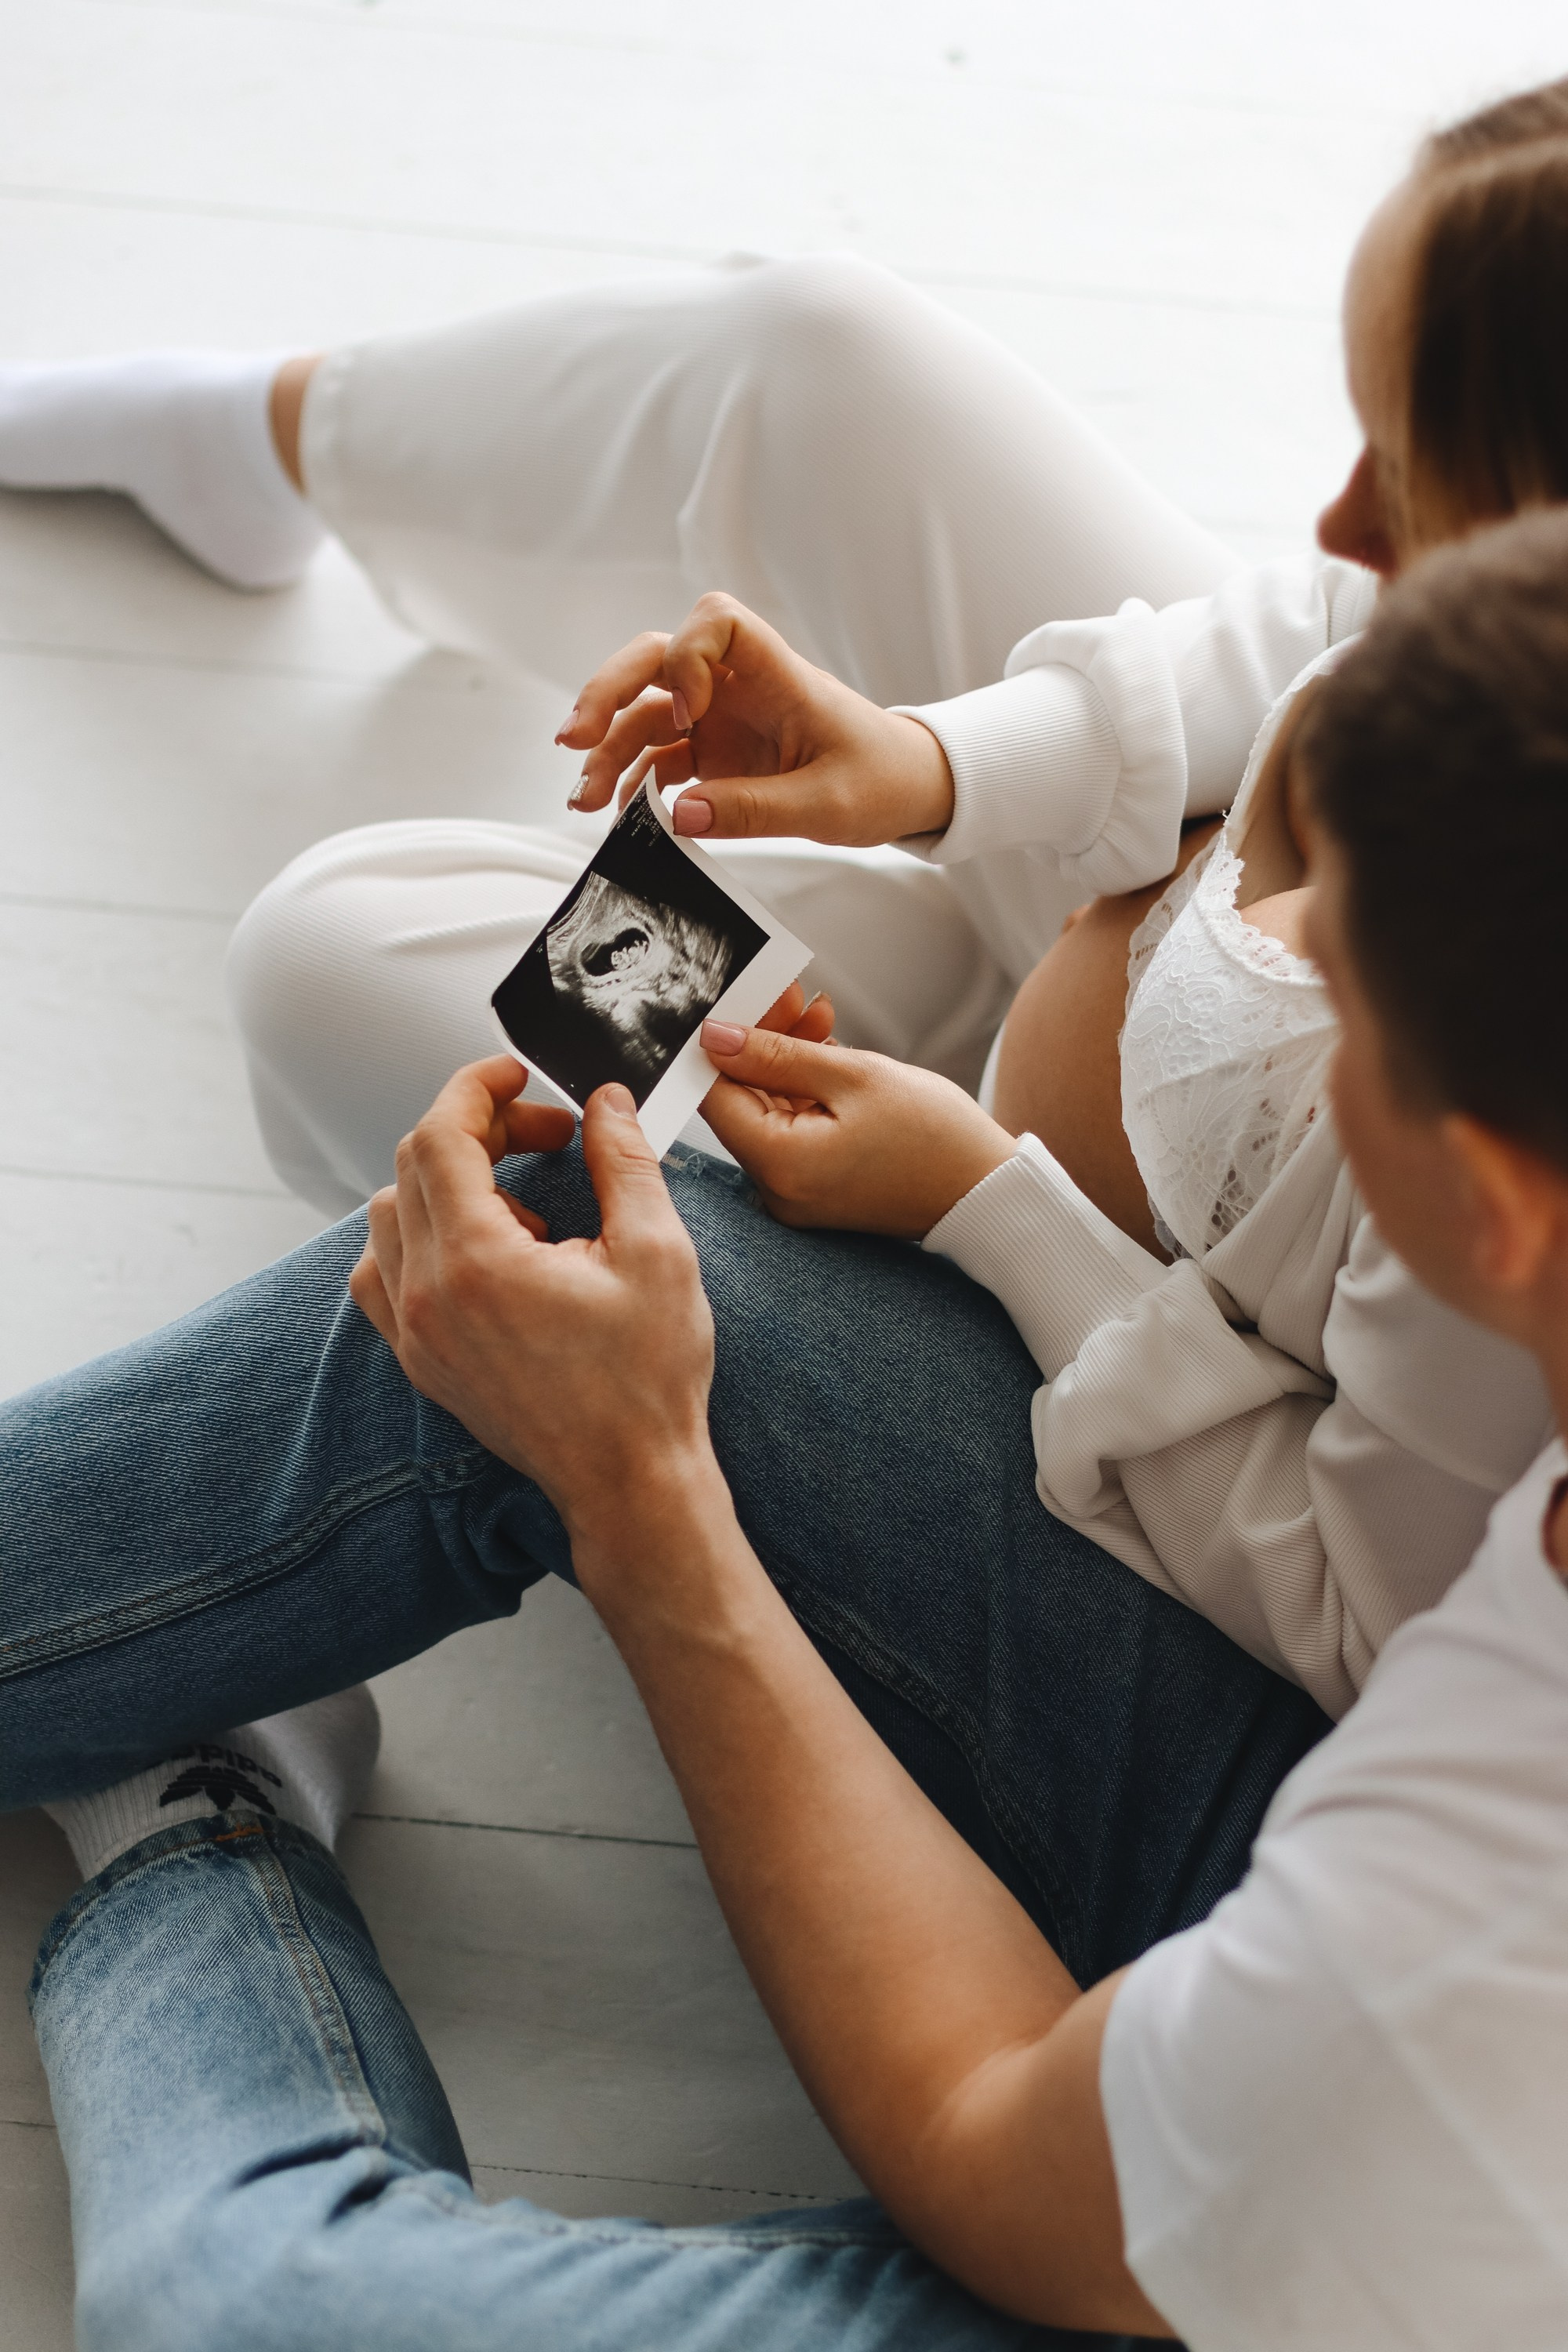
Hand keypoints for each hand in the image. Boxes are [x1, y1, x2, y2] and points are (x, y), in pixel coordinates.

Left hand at [348, 1057, 719, 1545]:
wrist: (629, 1481)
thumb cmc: (648, 1380)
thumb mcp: (658, 1252)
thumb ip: (625, 1161)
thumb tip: (605, 1102)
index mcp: (478, 1262)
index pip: (440, 1136)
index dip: (477, 1088)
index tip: (517, 1076)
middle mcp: (428, 1296)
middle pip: (414, 1166)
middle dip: (479, 1130)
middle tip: (548, 1136)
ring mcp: (416, 1333)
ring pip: (388, 1216)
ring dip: (446, 1183)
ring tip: (524, 1203)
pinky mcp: (421, 1360)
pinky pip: (382, 1274)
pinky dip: (416, 1239)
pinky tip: (479, 1246)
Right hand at [556, 591, 954, 844]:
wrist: (907, 789)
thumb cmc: (882, 777)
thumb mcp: (828, 805)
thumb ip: (755, 811)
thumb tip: (678, 818)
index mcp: (775, 676)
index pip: (716, 621)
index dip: (687, 659)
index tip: (692, 717)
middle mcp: (738, 687)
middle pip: (654, 659)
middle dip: (608, 693)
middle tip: (574, 739)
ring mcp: (720, 719)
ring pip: (645, 711)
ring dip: (608, 749)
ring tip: (584, 799)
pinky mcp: (714, 754)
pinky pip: (658, 757)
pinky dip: (632, 781)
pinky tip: (619, 814)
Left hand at [699, 1022, 1015, 1237]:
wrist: (988, 1191)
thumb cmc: (934, 1137)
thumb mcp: (854, 1076)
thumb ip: (776, 1054)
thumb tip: (714, 1037)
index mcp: (779, 1165)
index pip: (714, 1096)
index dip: (719, 1043)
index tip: (740, 999)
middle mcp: (778, 1188)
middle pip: (743, 1100)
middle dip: (761, 1041)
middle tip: (789, 993)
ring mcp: (797, 1191)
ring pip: (770, 1108)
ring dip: (787, 1059)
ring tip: (818, 1013)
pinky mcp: (817, 1185)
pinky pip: (795, 1127)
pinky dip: (806, 1090)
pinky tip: (827, 1049)